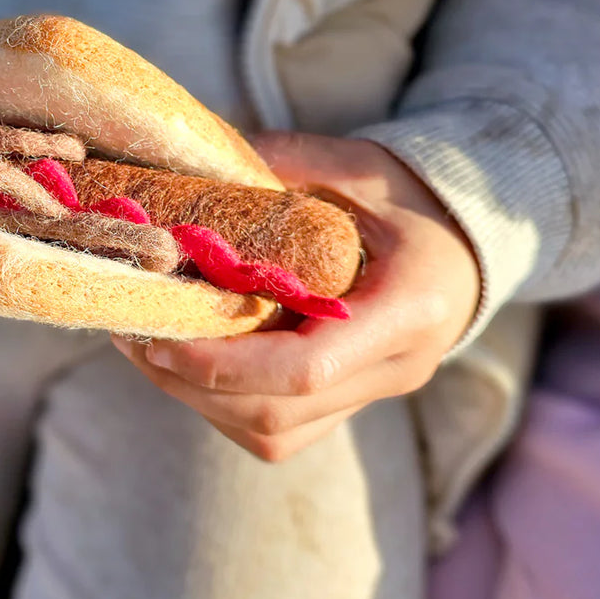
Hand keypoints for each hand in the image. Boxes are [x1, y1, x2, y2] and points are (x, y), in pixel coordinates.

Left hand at [111, 134, 480, 460]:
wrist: (468, 238)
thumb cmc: (412, 194)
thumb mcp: (357, 165)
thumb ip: (285, 164)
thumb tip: (199, 163)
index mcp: (409, 310)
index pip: (307, 367)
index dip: (224, 362)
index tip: (162, 334)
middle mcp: (397, 368)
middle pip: (278, 414)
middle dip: (192, 384)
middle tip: (131, 335)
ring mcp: (376, 393)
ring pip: (273, 434)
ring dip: (198, 400)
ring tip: (143, 347)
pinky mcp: (352, 402)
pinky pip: (281, 431)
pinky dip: (223, 406)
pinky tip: (185, 363)